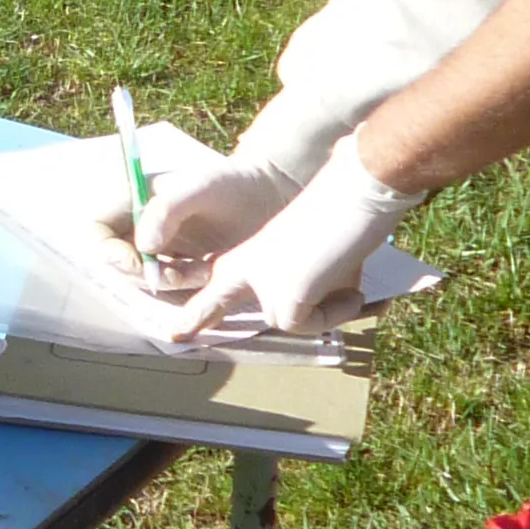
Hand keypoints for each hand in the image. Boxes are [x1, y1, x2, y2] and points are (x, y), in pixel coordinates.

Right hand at [112, 148, 300, 287]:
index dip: (108, 250)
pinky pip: (170, 287)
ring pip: (144, 278)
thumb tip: (143, 246)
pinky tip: (209, 274)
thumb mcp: (200, 186)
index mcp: (135, 200)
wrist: (270, 197)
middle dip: (146, 273)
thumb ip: (166, 209)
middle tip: (181, 272)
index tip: (139, 262)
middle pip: (117, 261)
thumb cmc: (232, 183)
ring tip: (203, 271)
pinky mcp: (182, 267)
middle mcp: (142, 226)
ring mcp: (161, 249)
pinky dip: (185, 288)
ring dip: (170, 282)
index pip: (98, 229)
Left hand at [175, 135, 422, 336]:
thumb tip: (306, 311)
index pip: (217, 288)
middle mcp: (247, 267)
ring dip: (325, 309)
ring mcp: (262, 283)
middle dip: (199, 318)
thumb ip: (300, 286)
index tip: (176, 332)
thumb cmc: (341, 218)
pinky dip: (335, 313)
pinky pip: (310, 325)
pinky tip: (352, 290)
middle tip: (177, 336)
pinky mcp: (283, 298)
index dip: (199, 312)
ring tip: (341, 277)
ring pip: (290, 321)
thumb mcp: (312, 256)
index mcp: (250, 254)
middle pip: (217, 302)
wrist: (353, 193)